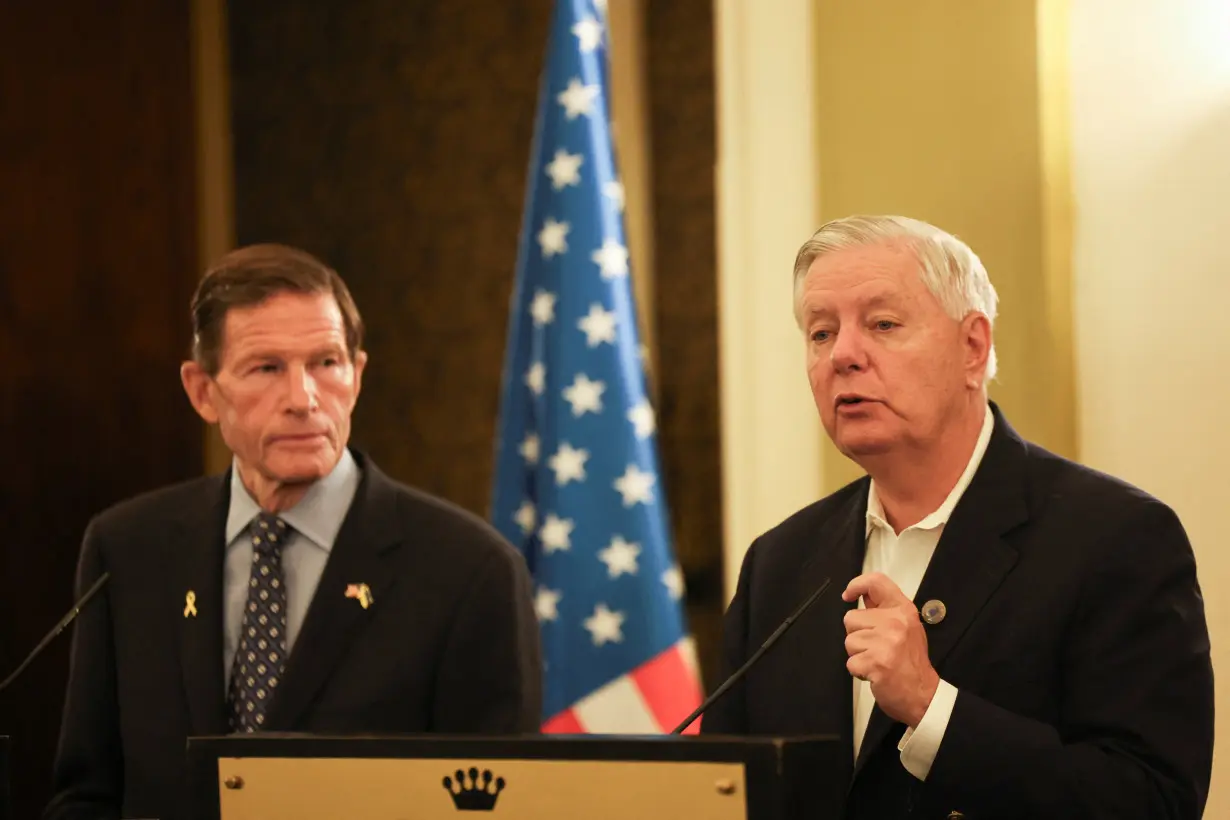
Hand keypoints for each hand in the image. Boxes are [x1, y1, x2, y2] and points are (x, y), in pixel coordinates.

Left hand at [842, 572, 939, 726]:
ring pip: (849, 641)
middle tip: (877, 648)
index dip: (856, 584)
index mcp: (903, 610)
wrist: (924, 695)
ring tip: (877, 660)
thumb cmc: (911, 662)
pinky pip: (851, 662)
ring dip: (858, 654)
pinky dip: (859, 670)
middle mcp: (895, 622)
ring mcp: (886, 642)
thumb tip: (860, 594)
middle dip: (857, 635)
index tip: (847, 596)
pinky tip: (875, 672)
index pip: (876, 582)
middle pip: (851, 618)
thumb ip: (884, 610)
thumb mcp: (905, 628)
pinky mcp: (876, 662)